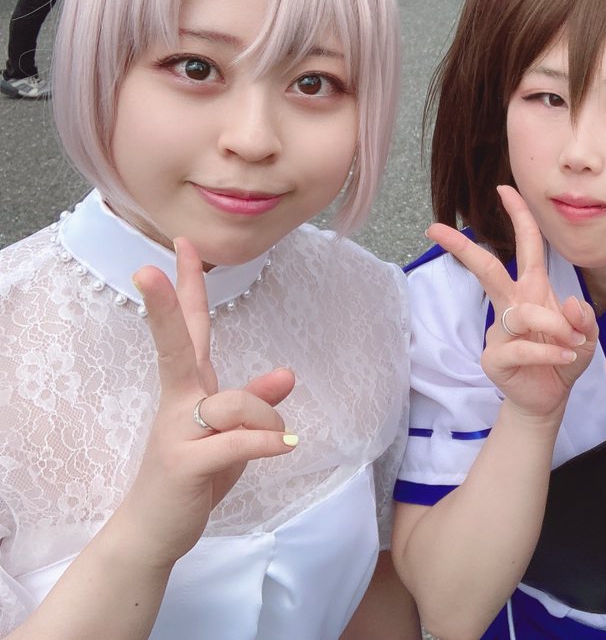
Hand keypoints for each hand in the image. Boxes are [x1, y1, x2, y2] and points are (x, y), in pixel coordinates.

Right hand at [117, 237, 297, 567]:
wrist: (154, 531)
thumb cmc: (195, 476)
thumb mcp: (232, 436)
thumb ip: (257, 404)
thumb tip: (286, 373)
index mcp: (189, 389)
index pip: (190, 329)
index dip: (186, 288)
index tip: (183, 246)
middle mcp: (179, 402)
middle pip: (178, 345)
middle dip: (167, 306)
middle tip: (148, 267)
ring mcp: (177, 432)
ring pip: (237, 404)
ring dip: (267, 422)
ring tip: (277, 441)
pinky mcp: (184, 463)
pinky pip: (237, 441)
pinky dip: (266, 443)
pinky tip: (286, 446)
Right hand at [426, 186, 597, 419]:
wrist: (550, 398)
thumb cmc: (564, 358)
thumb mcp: (586, 336)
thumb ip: (584, 318)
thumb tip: (572, 302)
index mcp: (533, 289)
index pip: (526, 245)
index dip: (518, 216)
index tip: (504, 188)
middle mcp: (513, 304)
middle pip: (487, 269)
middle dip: (462, 247)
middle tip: (434, 228)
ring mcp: (500, 331)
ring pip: (521, 313)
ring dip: (552, 324)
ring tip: (573, 342)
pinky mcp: (495, 358)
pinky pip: (522, 348)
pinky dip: (548, 352)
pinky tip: (566, 357)